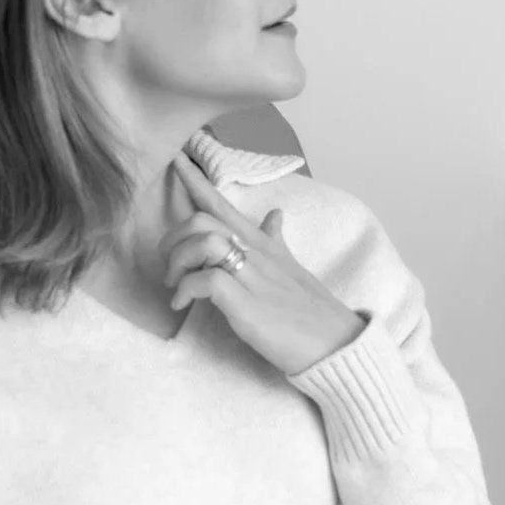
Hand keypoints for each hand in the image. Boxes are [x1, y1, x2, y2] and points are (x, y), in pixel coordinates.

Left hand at [164, 152, 363, 374]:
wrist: (336, 343)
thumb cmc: (312, 311)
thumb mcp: (293, 268)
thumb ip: (276, 240)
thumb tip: (275, 215)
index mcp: (264, 244)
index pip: (224, 204)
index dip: (196, 181)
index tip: (176, 160)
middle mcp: (256, 254)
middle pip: (203, 220)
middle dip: (172, 238)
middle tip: (168, 264)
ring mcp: (252, 278)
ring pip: (202, 243)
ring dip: (176, 262)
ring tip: (175, 285)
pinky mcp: (247, 306)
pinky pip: (205, 281)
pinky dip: (185, 289)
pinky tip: (182, 303)